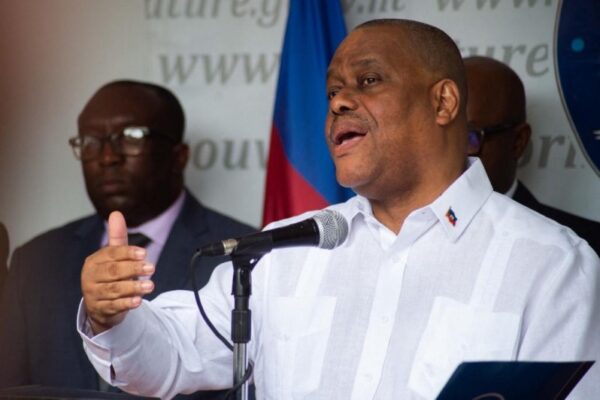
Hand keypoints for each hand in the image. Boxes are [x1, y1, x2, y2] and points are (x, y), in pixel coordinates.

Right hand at [81, 211, 154, 333]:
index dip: (127, 253)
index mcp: (94, 261)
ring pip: (114, 290)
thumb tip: (116, 213)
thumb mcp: (114, 257)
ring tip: (150, 285)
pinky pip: (113, 306)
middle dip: (132, 269)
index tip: (144, 253)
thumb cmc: (110, 275)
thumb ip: (117, 238)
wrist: (100, 305)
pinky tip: (139, 301)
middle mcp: (90, 277)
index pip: (111, 254)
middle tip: (151, 268)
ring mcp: (93, 295)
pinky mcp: (100, 310)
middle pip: (112, 272)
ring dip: (133, 287)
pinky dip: (126, 304)